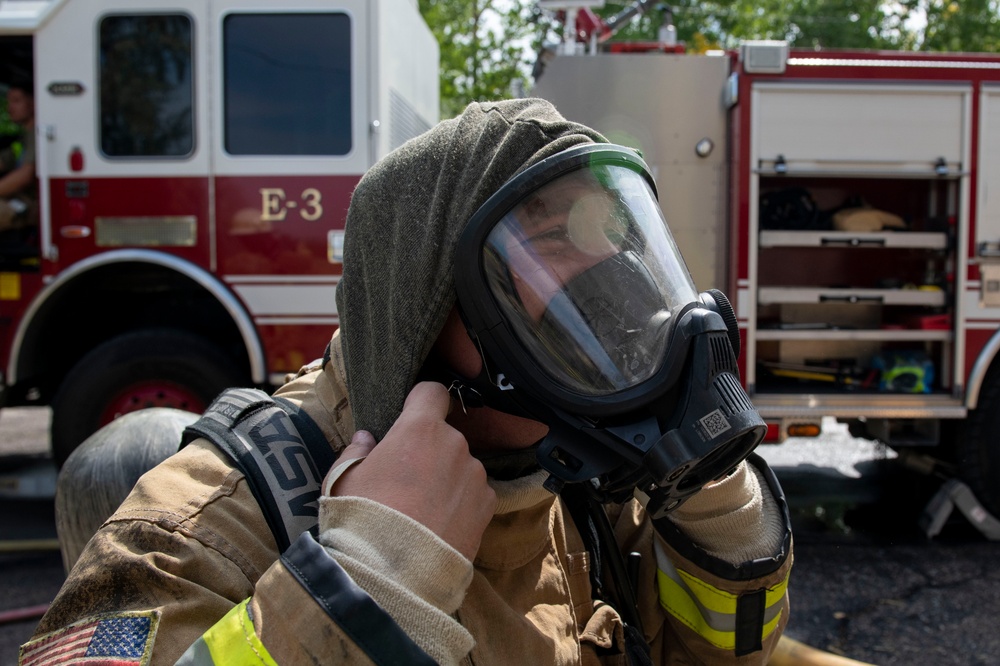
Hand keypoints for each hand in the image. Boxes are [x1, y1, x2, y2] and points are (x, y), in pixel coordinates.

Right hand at [325, 381, 497, 559]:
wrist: (391, 574)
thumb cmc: (361, 519)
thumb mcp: (342, 480)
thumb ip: (356, 452)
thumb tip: (365, 440)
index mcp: (419, 428)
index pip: (432, 392)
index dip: (422, 402)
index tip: (411, 416)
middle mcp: (455, 444)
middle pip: (444, 436)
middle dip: (428, 451)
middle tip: (405, 482)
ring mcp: (475, 475)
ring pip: (460, 467)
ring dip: (446, 479)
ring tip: (422, 512)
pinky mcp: (488, 506)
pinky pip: (474, 495)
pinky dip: (461, 504)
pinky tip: (440, 526)